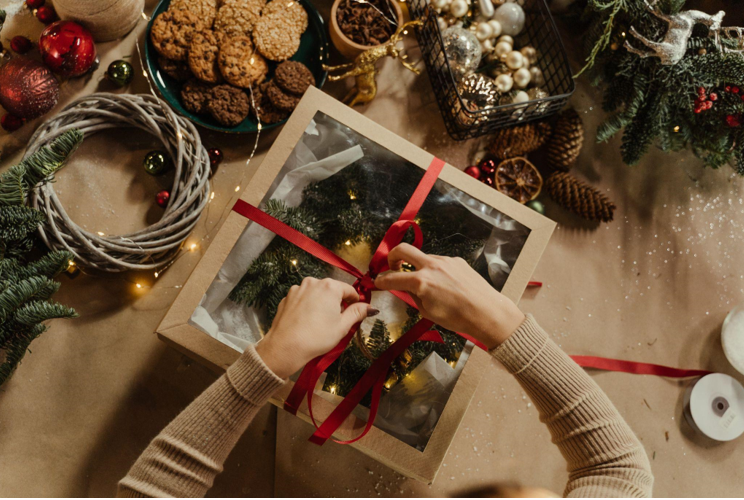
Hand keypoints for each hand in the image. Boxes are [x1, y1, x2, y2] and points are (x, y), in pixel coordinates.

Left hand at [255, 277, 378, 378]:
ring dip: (321, 303)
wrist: (285, 347)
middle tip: (336, 321)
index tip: (355, 312)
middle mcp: (313, 282)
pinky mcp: (286, 298)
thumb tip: (371, 307)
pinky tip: (306, 322)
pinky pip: (302, 299)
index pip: (349, 290)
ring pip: (316, 294)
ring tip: (320, 323)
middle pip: (331, 290)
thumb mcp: (342, 326)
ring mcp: (297, 289)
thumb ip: (357, 313)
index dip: (354, 301)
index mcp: (330, 286)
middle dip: (336, 302)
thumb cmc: (317, 337)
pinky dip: (307, 307)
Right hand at [374, 243, 524, 348]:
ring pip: (423, 258)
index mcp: (421, 281)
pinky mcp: (457, 261)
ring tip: (426, 285)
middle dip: (392, 257)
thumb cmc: (457, 317)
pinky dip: (435, 271)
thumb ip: (412, 296)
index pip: (392, 278)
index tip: (377, 282)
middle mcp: (431, 266)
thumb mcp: (427, 311)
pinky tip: (444, 285)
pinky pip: (439, 263)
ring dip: (417, 267)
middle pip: (403, 249)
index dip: (381, 281)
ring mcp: (445, 260)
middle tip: (392, 268)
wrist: (487, 312)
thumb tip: (404, 288)